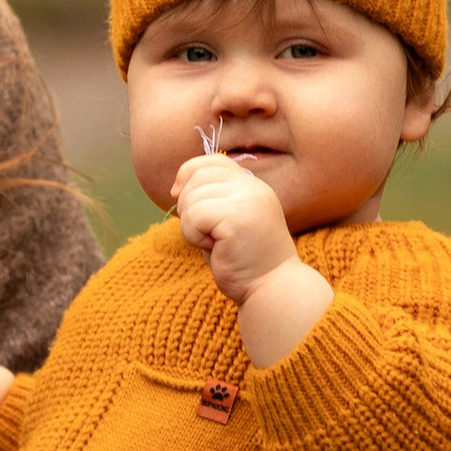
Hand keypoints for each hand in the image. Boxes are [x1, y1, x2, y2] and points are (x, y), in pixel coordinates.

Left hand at [171, 148, 298, 304]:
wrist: (272, 289)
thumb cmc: (245, 262)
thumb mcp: (227, 222)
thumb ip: (211, 200)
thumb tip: (177, 186)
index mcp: (252, 185)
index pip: (211, 162)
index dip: (188, 176)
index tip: (181, 202)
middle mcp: (253, 187)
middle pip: (196, 177)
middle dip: (187, 206)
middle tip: (205, 234)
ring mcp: (247, 199)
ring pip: (191, 198)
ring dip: (191, 226)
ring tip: (215, 244)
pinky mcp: (238, 217)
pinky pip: (193, 217)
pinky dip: (193, 236)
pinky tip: (214, 249)